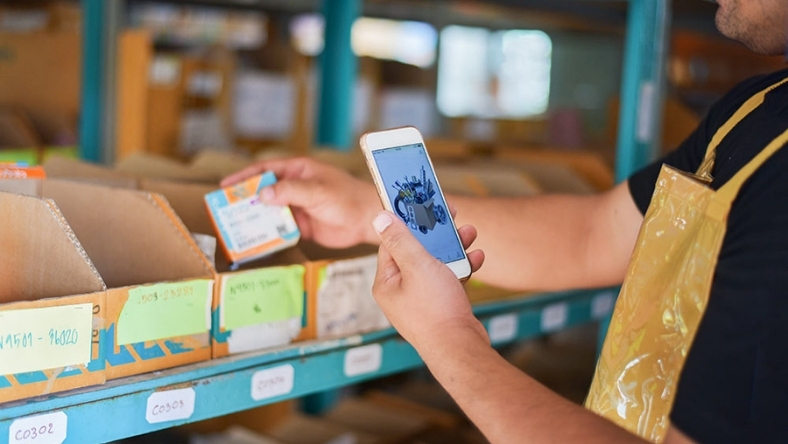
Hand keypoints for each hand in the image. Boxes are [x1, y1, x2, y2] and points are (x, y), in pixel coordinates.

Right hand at [222, 157, 380, 247]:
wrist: (367, 220)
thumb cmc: (347, 198)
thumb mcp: (316, 191)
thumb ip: (289, 191)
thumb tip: (262, 193)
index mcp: (298, 170)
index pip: (264, 170)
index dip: (243, 176)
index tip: (225, 186)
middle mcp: (295, 187)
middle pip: (263, 191)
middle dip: (245, 200)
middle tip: (225, 211)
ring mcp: (298, 206)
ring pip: (270, 211)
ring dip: (255, 219)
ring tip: (235, 228)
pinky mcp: (302, 225)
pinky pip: (280, 228)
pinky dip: (269, 234)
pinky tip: (256, 241)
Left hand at [371, 210, 486, 349]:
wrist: (460, 348)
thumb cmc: (435, 310)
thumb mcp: (417, 265)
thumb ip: (400, 239)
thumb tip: (379, 217)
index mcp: (387, 282)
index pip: (392, 243)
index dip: (408, 223)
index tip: (423, 207)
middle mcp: (400, 292)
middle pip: (416, 252)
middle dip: (437, 235)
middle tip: (452, 216)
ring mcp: (420, 302)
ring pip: (436, 265)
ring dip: (454, 248)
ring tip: (470, 233)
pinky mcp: (439, 308)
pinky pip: (448, 281)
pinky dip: (462, 268)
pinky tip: (477, 258)